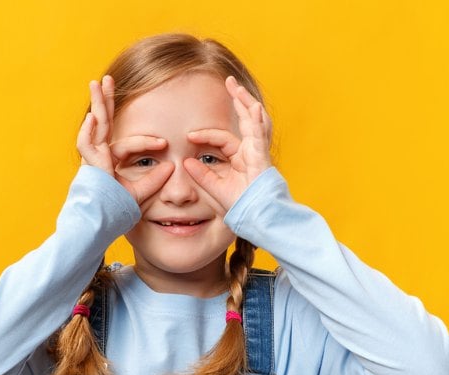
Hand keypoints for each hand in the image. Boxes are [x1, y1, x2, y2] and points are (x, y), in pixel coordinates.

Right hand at [76, 76, 173, 203]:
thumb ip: (155, 180)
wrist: (101, 225)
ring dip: (97, 105)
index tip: (165, 145)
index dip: (148, 142)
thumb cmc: (118, 211)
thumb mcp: (141, 193)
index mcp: (110, 160)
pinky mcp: (88, 167)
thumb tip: (171, 167)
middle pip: (104, 123)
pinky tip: (94, 117)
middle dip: (106, 100)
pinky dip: (89, 131)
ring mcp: (91, 159)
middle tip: (109, 79)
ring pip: (94, 127)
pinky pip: (87, 146)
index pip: (129, 144)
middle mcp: (99, 156)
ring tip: (99, 84)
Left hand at [183, 76, 272, 210]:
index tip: (189, 136)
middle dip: (238, 100)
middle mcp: (252, 151)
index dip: (205, 135)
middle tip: (229, 81)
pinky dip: (256, 121)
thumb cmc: (240, 206)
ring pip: (254, 121)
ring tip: (237, 86)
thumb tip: (185, 161)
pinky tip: (251, 107)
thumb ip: (201, 175)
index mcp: (242, 158)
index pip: (222, 139)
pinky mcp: (262, 157)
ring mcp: (259, 152)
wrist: (256, 219)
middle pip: (245, 120)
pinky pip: (259, 135)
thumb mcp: (214, 188)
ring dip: (246, 102)